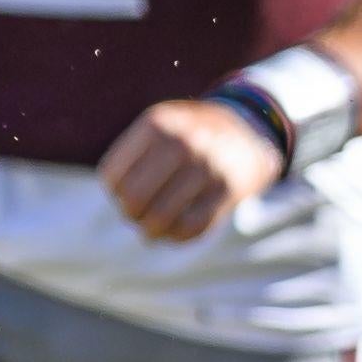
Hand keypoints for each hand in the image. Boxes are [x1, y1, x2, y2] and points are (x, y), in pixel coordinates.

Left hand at [100, 97, 285, 243]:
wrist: (247, 132)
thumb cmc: (188, 136)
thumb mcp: (159, 128)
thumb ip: (131, 157)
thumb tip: (119, 201)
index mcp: (158, 125)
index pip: (114, 177)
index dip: (114, 194)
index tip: (123, 194)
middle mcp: (183, 142)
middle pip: (135, 199)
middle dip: (131, 214)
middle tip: (136, 216)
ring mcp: (208, 166)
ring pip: (162, 217)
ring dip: (151, 231)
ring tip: (151, 231)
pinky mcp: (228, 189)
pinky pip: (192, 227)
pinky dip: (177, 236)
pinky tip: (173, 233)